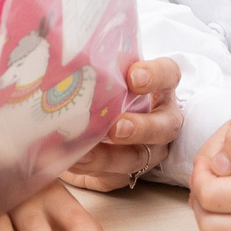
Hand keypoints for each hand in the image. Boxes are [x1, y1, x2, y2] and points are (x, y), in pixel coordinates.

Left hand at [63, 57, 183, 190]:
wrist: (91, 125)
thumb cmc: (102, 89)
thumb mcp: (104, 75)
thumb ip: (96, 67)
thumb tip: (62, 54)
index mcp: (159, 88)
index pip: (167, 75)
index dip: (155, 76)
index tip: (133, 76)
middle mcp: (160, 120)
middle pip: (163, 126)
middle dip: (141, 128)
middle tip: (117, 128)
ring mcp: (147, 151)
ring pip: (137, 158)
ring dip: (110, 157)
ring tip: (83, 154)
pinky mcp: (124, 174)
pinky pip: (111, 176)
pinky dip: (89, 170)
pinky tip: (69, 162)